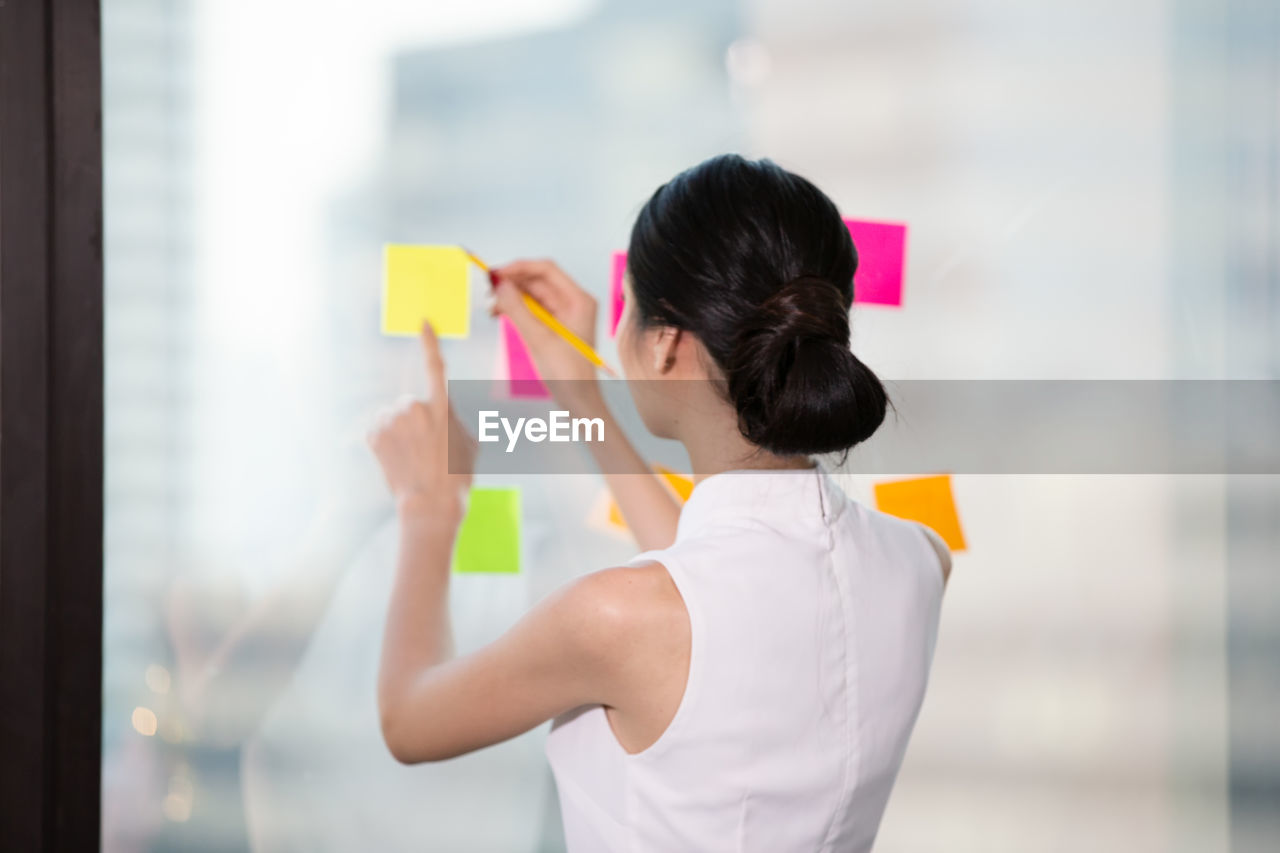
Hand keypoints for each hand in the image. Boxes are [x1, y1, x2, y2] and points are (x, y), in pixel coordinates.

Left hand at [366, 322, 475, 519]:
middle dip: (416, 419)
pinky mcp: (373, 435)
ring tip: (411, 457)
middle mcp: (415, 408)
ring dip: (399, 430)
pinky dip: (385, 441)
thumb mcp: (469, 444)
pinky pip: (378, 429)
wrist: (430, 505)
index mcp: (442, 408)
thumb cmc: (456, 478)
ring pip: (393, 417)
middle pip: (411, 403)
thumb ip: (457, 421)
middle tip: (426, 448)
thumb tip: (450, 416)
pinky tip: (396, 459)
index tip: (423, 323)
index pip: (436, 367)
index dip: (430, 343)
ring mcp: (391, 421)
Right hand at [491, 259, 601, 406]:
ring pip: (532, 295)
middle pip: (538, 281)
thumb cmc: (568, 375)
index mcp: (579, 300)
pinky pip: (533, 309)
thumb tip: (500, 285)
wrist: (578, 401)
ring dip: (511, 297)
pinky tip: (500, 313)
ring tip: (491, 306)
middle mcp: (573, 303)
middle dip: (512, 283)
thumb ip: (517, 310)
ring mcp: (564, 314)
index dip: (519, 268)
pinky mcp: (555, 326)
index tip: (496, 273)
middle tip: (488, 289)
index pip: (547, 270)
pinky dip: (516, 309)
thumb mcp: (539, 340)